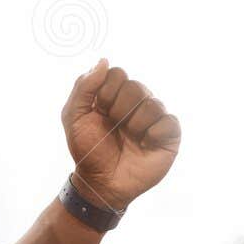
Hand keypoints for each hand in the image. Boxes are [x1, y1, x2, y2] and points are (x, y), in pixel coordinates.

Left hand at [62, 59, 181, 210]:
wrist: (100, 183)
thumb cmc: (87, 151)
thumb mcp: (74, 117)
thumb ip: (84, 86)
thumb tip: (105, 61)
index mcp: (114, 96)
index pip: (118, 74)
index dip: (106, 92)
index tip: (99, 111)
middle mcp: (136, 104)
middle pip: (136, 86)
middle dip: (120, 109)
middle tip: (114, 128)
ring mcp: (153, 119)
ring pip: (153, 103)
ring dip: (135, 124)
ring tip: (130, 139)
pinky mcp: (169, 137)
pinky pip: (170, 122)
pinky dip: (154, 133)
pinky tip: (145, 144)